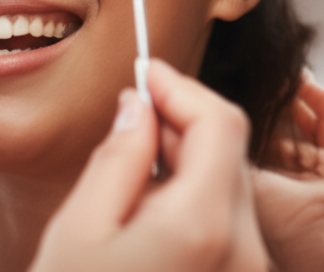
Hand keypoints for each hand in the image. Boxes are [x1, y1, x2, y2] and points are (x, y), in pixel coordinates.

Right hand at [30, 59, 268, 271]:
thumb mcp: (79, 227)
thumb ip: (117, 158)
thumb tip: (139, 106)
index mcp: (201, 227)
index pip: (220, 124)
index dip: (183, 88)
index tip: (146, 72)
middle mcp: (240, 251)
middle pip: (229, 151)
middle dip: (182, 120)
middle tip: (131, 111)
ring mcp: (244, 270)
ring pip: (228, 184)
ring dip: (185, 158)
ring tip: (128, 170)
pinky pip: (225, 221)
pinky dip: (191, 197)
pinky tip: (145, 206)